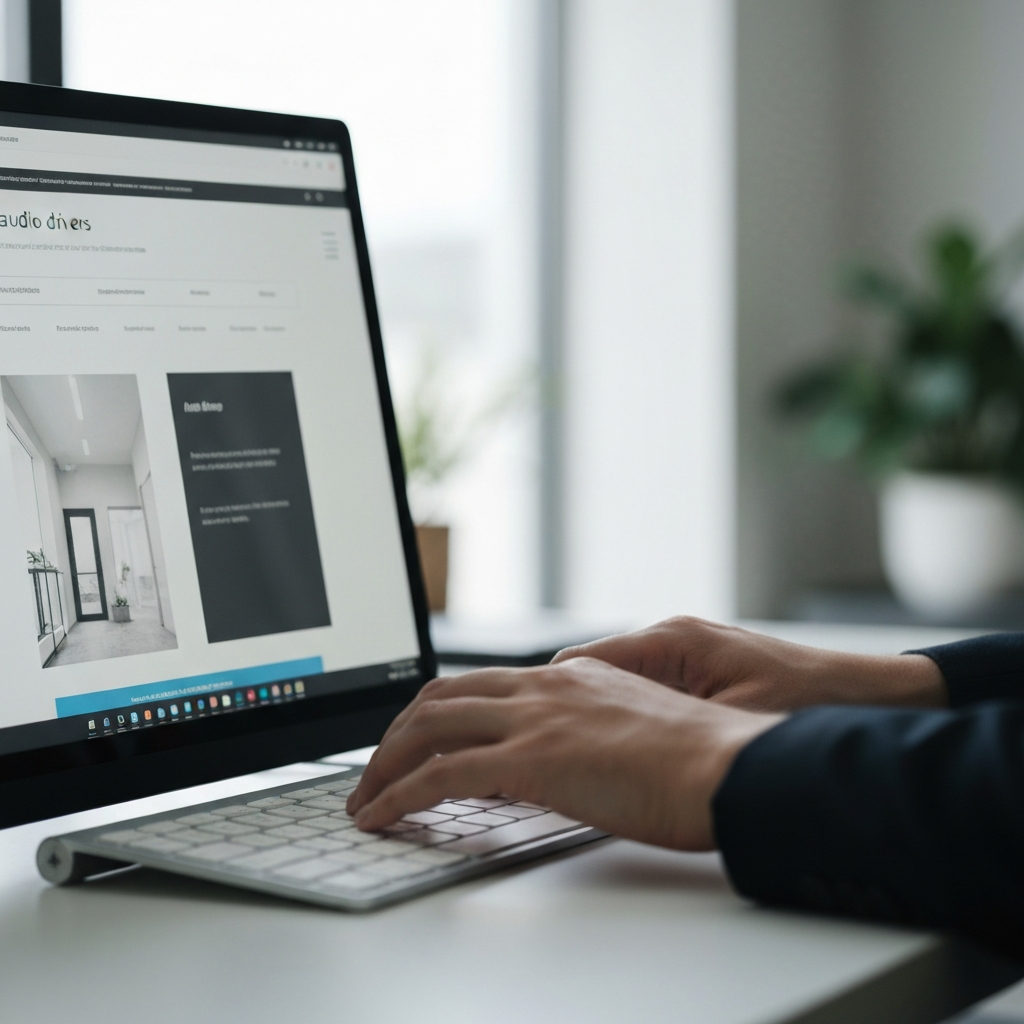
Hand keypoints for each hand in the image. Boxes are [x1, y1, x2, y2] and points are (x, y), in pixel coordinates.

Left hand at [347, 657, 780, 848]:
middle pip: (443, 696)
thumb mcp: (636, 736)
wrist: (731, 767)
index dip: (437, 714)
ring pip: (430, 727)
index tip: (414, 742)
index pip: (482, 686)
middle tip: (375, 769)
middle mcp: (548, 687)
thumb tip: (559, 766)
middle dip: (397, 734)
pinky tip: (379, 818)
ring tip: (364, 798)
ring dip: (385, 763)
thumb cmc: (702, 763)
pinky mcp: (533, 759)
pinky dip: (398, 795)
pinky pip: (440, 775)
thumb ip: (590, 739)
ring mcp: (537, 718)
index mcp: (573, 679)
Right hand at [552, 616, 947, 712]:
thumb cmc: (811, 702)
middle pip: (587, 669)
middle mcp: (673, 639)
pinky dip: (618, 714)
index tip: (519, 726)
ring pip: (610, 681)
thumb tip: (612, 743)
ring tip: (564, 750)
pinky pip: (640, 689)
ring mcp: (686, 654)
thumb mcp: (735, 721)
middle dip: (557, 703)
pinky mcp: (701, 672)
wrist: (871, 695)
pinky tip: (614, 748)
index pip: (582, 661)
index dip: (546, 696)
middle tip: (530, 743)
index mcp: (674, 641)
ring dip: (587, 710)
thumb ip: (671, 726)